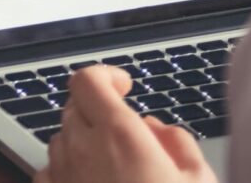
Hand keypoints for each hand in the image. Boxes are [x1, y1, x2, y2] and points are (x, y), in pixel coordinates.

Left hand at [36, 66, 216, 182]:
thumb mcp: (200, 180)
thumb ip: (178, 143)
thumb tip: (157, 129)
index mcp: (120, 136)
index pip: (87, 80)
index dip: (105, 76)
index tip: (123, 85)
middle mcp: (82, 151)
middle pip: (74, 107)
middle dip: (99, 112)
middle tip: (129, 135)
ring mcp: (62, 176)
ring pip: (61, 140)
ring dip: (83, 143)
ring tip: (117, 168)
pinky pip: (50, 172)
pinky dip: (68, 171)